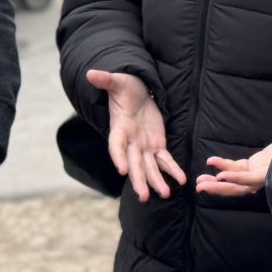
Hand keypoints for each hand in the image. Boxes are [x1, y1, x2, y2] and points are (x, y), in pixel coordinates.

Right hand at [89, 69, 183, 203]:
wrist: (137, 93)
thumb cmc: (125, 88)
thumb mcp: (118, 82)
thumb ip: (107, 80)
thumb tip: (90, 74)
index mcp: (119, 128)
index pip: (116, 145)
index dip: (118, 157)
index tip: (121, 170)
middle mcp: (130, 142)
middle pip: (133, 164)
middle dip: (139, 180)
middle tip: (143, 197)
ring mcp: (143, 146)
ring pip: (149, 167)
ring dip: (156, 181)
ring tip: (165, 195)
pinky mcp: (157, 145)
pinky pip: (165, 160)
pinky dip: (172, 170)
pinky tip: (180, 181)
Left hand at [196, 120, 271, 198]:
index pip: (254, 179)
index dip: (238, 179)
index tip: (222, 176)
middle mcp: (263, 177)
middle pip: (239, 187)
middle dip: (220, 188)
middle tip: (201, 187)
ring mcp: (256, 173)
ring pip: (234, 181)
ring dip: (216, 182)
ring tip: (199, 182)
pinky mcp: (251, 166)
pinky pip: (235, 168)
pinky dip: (223, 166)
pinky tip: (210, 164)